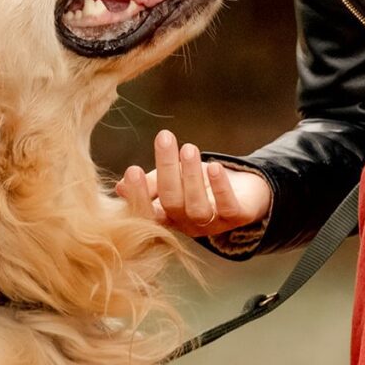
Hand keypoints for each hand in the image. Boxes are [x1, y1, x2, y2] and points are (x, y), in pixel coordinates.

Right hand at [117, 129, 272, 236]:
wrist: (245, 194)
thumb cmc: (201, 185)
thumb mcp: (174, 181)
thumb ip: (150, 184)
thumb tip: (119, 186)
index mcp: (167, 217)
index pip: (147, 210)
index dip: (139, 194)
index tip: (132, 170)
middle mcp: (187, 224)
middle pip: (172, 202)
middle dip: (167, 171)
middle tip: (164, 139)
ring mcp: (212, 224)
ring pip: (197, 207)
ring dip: (192, 177)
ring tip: (189, 149)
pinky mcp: (237, 217)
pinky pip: (228, 206)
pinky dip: (221, 188)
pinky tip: (216, 168)